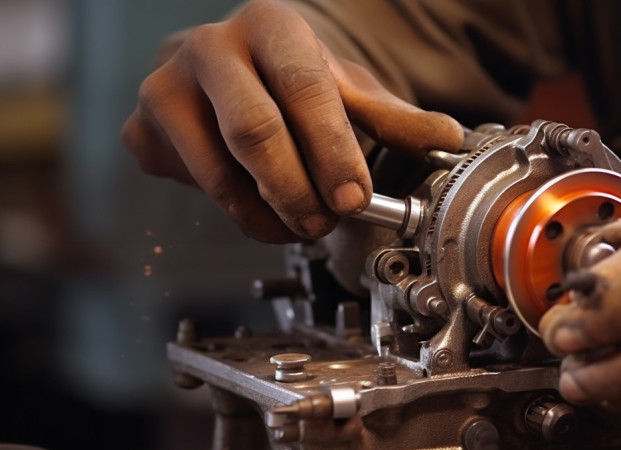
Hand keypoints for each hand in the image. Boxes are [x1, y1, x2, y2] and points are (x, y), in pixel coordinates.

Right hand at [121, 0, 462, 241]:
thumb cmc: (292, 78)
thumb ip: (393, 118)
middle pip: (254, 133)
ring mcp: (167, 86)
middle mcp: (209, 47)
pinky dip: (237, 212)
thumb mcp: (347, 89)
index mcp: (269, 25)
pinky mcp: (143, 129)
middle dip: (299, 191)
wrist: (228, 69)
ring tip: (302, 224)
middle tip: (327, 223)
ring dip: (268, 213)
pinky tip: (263, 208)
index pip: (304, 88)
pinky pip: (194, 188)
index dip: (333, 150)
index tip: (356, 199)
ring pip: (220, 172)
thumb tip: (447, 140)